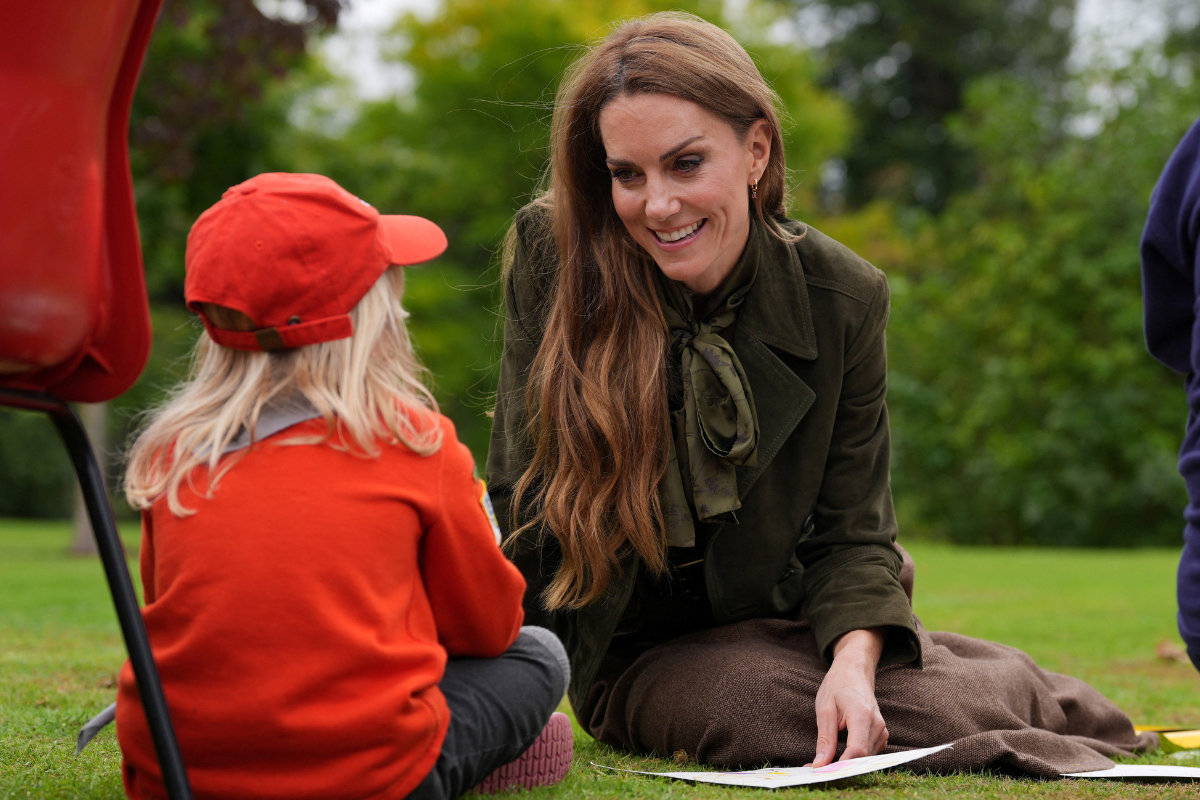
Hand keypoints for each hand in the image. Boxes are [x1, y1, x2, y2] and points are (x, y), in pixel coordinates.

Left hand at [809, 628, 886, 767]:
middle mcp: (876, 724)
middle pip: (861, 757)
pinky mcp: (881, 734)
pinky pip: (869, 753)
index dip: (841, 765)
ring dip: (845, 763)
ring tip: (821, 761)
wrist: (855, 670)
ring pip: (865, 758)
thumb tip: (820, 764)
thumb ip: (825, 738)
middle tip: (814, 768)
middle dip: (839, 766)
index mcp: (861, 714)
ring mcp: (882, 729)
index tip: (823, 772)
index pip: (857, 750)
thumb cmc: (838, 685)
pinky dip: (853, 757)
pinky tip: (837, 754)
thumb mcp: (824, 708)